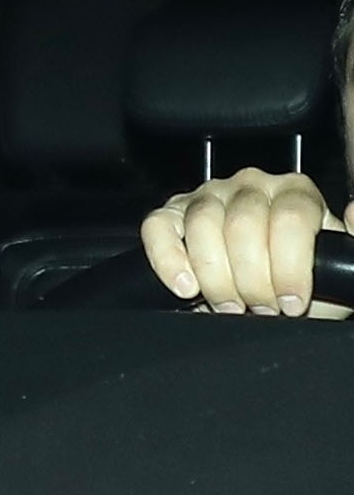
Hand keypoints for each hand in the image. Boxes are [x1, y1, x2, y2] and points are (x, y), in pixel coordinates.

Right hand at [140, 167, 350, 317]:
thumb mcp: (338, 267)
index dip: (289, 266)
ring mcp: (207, 196)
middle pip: (244, 224)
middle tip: (260, 309)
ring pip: (202, 224)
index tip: (291, 302)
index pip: (290, 217)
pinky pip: (158, 227)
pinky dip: (168, 259)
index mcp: (295, 192)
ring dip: (214, 276)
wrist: (264, 300)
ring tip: (228, 304)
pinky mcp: (170, 214)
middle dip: (251, 279)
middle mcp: (250, 185)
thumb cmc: (298, 283)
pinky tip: (186, 285)